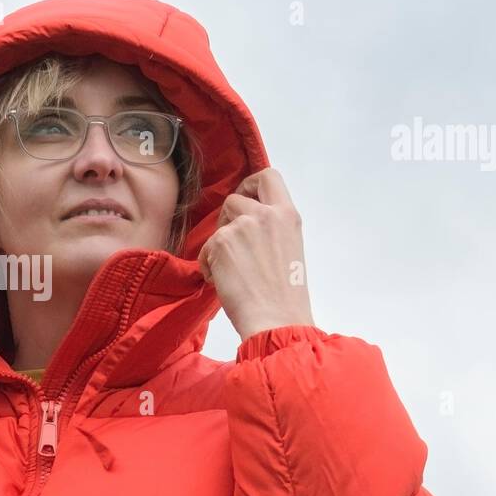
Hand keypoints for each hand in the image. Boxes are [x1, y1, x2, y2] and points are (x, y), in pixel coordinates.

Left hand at [197, 169, 315, 341]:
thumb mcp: (288, 249)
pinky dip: (209, 265)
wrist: (276, 319)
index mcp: (287, 215)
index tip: (246, 198)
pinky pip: (206, 248)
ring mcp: (242, 226)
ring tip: (231, 270)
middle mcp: (266, 215)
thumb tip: (246, 224)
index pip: (269, 176)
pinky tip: (224, 282)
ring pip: (218, 225)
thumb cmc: (284, 295)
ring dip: (219, 244)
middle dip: (228, 219)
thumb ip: (271, 229)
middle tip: (234, 246)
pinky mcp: (221, 242)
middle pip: (235, 198)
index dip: (251, 184)